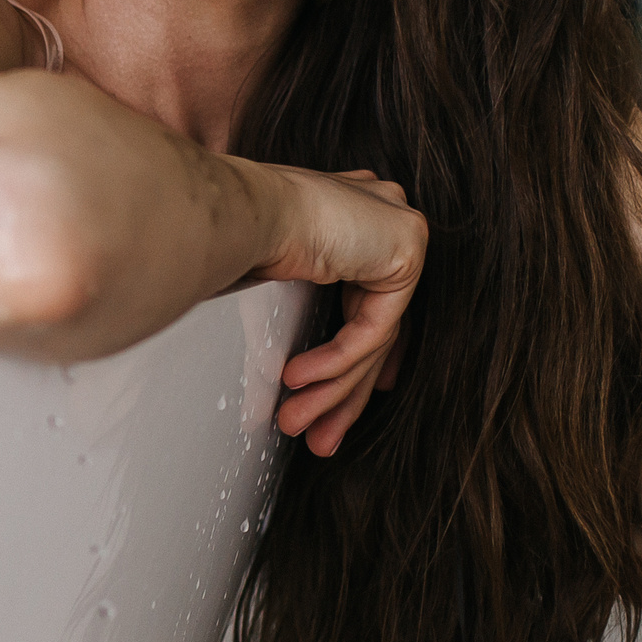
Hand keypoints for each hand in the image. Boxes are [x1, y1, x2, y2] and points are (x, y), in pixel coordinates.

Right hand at [244, 165, 427, 456]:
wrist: (240, 208)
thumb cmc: (235, 230)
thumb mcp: (271, 280)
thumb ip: (294, 317)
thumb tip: (273, 375)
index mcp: (353, 211)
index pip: (371, 295)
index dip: (360, 353)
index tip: (349, 395)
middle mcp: (382, 215)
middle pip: (373, 324)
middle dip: (343, 388)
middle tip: (319, 433)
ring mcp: (399, 230)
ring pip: (372, 335)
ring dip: (332, 387)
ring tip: (298, 423)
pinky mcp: (405, 252)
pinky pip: (373, 329)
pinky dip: (335, 362)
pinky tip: (298, 382)